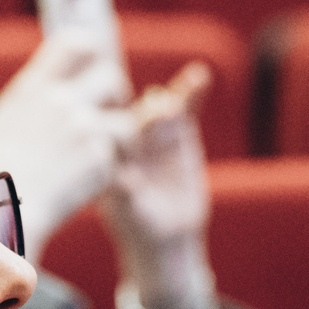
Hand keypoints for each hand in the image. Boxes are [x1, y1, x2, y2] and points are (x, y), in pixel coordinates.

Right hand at [0, 34, 132, 244]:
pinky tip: (91, 182)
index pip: (75, 43)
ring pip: (125, 123)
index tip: (93, 70)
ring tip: (105, 156)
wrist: (2, 210)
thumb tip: (53, 81)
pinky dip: (111, 171)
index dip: (91, 53)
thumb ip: (33, 94)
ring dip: (121, 139)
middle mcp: (61, 101)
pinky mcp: (99, 159)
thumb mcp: (2, 119)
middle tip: (111, 115)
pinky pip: (119, 158)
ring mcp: (83, 129)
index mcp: (35, 86)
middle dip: (117, 97)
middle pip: (113, 77)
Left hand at [103, 61, 213, 285]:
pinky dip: (192, 92)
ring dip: (171, 95)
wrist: (166, 233)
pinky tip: (201, 75)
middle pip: (138, 120)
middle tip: (162, 108)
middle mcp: (126, 137)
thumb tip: (122, 182)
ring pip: (160, 108)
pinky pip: (185, 108)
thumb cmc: (138, 227)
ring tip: (190, 82)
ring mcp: (152, 131)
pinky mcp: (178, 130)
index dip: (120, 132)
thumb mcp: (131, 214)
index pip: (111, 139)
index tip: (132, 129)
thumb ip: (125, 195)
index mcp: (107, 155)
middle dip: (150, 114)